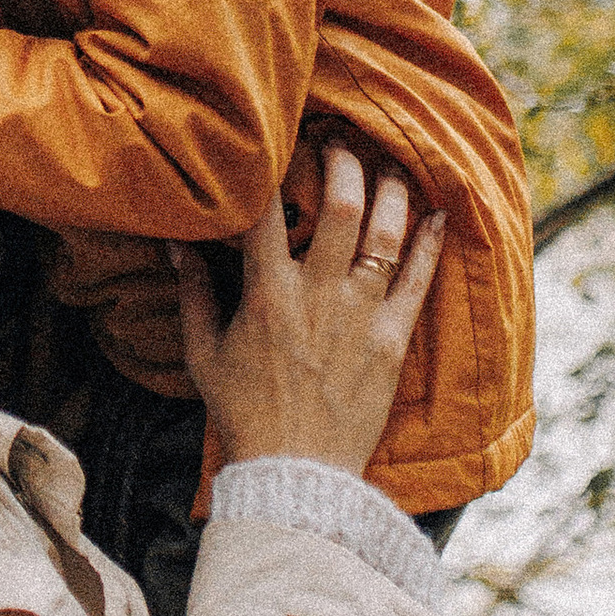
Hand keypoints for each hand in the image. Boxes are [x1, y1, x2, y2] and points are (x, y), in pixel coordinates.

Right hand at [175, 145, 445, 477]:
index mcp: (266, 292)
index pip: (266, 210)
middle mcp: (317, 294)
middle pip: (339, 205)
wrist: (296, 473)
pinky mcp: (391, 342)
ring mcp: (360, 316)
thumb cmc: (243, 413)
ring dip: (390, 192)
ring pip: (385, 234)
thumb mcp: (204, 352)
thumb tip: (176, 242)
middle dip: (343, 163)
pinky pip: (418, 282)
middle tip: (340, 142)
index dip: (271, 167)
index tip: (276, 142)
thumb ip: (194, 292)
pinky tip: (438, 215)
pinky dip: (430, 244)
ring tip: (388, 166)